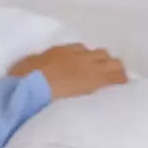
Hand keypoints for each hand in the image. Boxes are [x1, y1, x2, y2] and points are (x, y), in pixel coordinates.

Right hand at [9, 43, 127, 99]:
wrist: (34, 92)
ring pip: (116, 65)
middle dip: (105, 66)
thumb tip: (43, 67)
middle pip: (103, 56)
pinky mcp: (103, 85)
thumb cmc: (25, 81)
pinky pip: (119, 80)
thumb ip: (42, 62)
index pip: (83, 51)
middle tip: (102, 80)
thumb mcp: (29, 65)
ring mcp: (94, 70)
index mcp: (64, 51)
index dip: (87, 61)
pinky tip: (121, 96)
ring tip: (114, 89)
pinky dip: (121, 86)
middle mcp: (82, 57)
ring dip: (115, 74)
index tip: (85, 72)